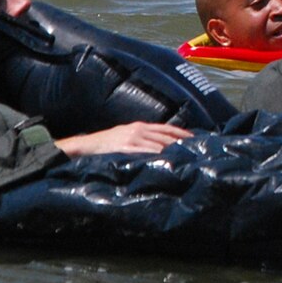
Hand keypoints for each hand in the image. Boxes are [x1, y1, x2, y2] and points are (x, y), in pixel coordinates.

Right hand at [55, 122, 190, 156]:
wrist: (87, 144)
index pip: (166, 127)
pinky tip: (164, 157)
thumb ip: (142, 138)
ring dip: (171, 148)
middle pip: (165, 135)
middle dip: (180, 141)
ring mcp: (132, 138)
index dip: (181, 132)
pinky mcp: (125, 147)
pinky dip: (155, 153)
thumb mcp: (127, 135)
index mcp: (140, 125)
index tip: (194, 137)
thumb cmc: (108, 142)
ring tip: (184, 154)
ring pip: (157, 142)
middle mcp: (138, 129)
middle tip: (194, 148)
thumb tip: (160, 145)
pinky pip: (143, 150)